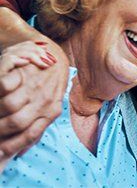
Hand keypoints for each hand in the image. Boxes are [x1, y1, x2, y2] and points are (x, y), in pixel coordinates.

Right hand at [0, 40, 68, 160]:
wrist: (57, 59)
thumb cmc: (49, 88)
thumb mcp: (49, 108)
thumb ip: (37, 129)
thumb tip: (21, 153)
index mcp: (51, 111)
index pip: (30, 134)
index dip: (10, 146)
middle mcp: (45, 99)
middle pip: (17, 122)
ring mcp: (36, 84)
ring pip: (9, 104)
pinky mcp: (26, 70)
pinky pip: (5, 83)